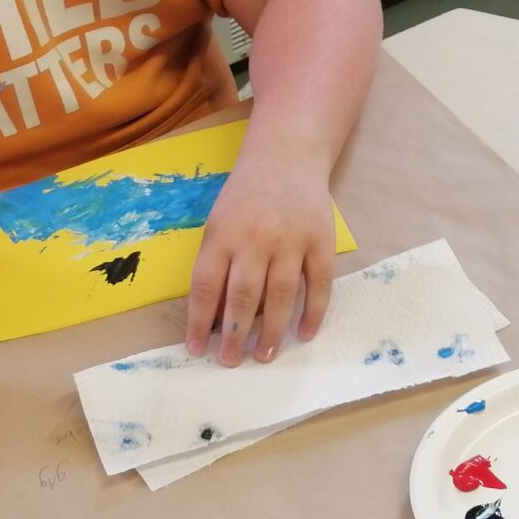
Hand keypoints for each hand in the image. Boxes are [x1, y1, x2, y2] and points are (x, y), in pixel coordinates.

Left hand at [184, 148, 336, 365]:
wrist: (287, 156)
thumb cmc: (246, 198)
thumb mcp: (219, 223)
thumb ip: (217, 265)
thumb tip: (214, 319)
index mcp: (222, 235)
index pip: (207, 286)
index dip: (200, 322)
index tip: (196, 349)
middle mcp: (255, 239)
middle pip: (243, 296)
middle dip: (235, 334)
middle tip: (230, 361)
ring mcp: (291, 240)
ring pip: (281, 295)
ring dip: (271, 330)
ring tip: (263, 356)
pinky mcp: (321, 241)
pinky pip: (318, 284)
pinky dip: (312, 312)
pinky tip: (304, 334)